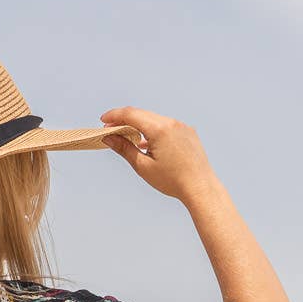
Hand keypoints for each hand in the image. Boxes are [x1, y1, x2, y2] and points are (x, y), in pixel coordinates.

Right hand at [99, 106, 214, 200]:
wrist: (200, 187)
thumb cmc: (172, 180)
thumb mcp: (143, 166)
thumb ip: (124, 148)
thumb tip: (108, 138)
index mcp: (159, 129)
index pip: (131, 114)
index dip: (114, 115)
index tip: (103, 120)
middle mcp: (171, 123)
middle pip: (142, 114)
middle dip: (124, 120)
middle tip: (110, 129)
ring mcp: (181, 126)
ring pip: (154, 119)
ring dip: (138, 124)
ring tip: (126, 137)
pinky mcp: (187, 132)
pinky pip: (166, 126)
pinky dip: (152, 130)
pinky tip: (145, 143)